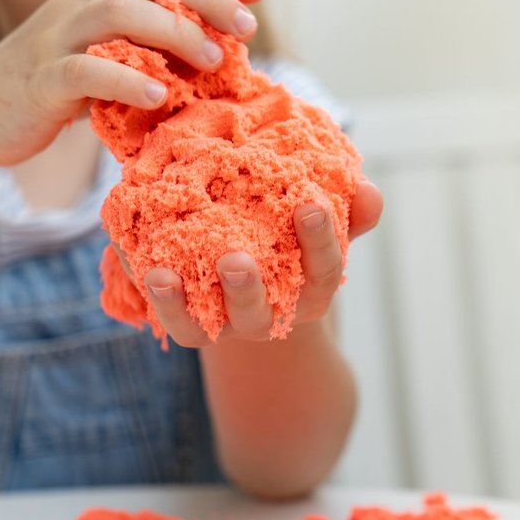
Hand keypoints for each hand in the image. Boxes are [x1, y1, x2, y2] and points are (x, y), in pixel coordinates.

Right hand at [0, 0, 265, 171]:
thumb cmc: (60, 83)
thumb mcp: (111, 52)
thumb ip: (154, 43)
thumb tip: (224, 50)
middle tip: (244, 28)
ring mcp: (57, 37)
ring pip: (118, 12)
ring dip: (174, 33)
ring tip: (213, 62)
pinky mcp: (41, 80)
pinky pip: (85, 71)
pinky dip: (127, 82)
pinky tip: (160, 99)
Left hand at [119, 180, 384, 347]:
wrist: (253, 280)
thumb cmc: (293, 240)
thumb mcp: (321, 225)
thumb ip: (349, 210)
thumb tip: (370, 192)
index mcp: (312, 288)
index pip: (323, 269)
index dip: (321, 240)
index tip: (310, 204)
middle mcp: (271, 314)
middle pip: (261, 312)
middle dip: (247, 289)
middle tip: (234, 261)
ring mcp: (229, 324)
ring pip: (210, 324)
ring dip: (187, 302)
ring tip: (166, 273)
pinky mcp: (194, 327)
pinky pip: (177, 322)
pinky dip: (162, 302)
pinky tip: (149, 271)